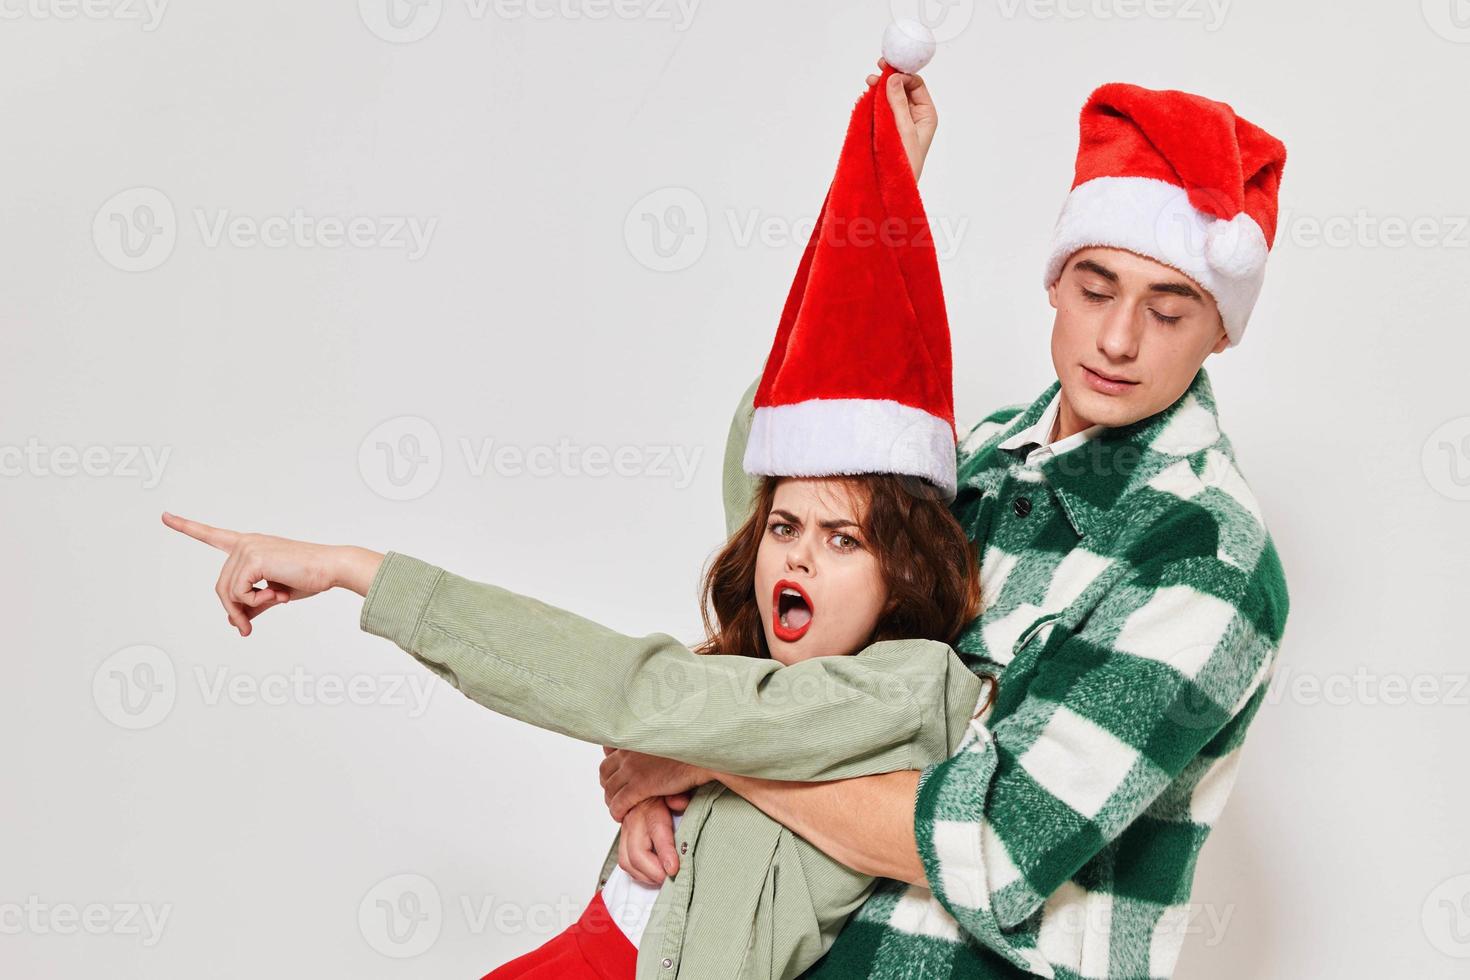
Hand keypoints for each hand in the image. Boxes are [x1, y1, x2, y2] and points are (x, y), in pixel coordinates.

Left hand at [161, 511, 382, 635]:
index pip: (212, 536)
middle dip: (234, 611)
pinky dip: (255, 602)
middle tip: (246, 630)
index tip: (165, 516)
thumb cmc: (309, 577)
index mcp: (250, 546)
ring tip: (276, 601)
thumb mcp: (275, 593)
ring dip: (247, 608)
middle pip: (221, 586)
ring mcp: (248, 548)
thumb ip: (252, 604)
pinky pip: (239, 593)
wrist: (331, 569)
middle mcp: (246, 543)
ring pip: (228, 592)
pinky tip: (278, 594)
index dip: (187, 527)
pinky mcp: (253, 558)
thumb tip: (233, 622)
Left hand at [600, 747, 708, 821]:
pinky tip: (621, 816)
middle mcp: (629, 751)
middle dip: (607, 785)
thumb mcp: (665, 739)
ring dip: (611, 800)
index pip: (609, 752)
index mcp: (635, 738)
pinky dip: (617, 811)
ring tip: (618, 808)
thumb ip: (652, 746)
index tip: (615, 776)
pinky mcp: (640, 785)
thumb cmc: (691, 746)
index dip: (610, 768)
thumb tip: (648, 752)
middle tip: (615, 795)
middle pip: (605, 771)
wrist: (702, 753)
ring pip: (610, 789)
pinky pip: (619, 802)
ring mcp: (632, 768)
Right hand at [617, 794, 690, 884]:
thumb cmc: (665, 791)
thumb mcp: (676, 789)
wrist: (646, 784)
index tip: (673, 868)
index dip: (665, 852)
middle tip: (670, 878)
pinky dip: (638, 873)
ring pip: (627, 861)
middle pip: (637, 853)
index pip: (657, 831)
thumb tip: (681, 803)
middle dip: (654, 872)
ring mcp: (626, 830)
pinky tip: (652, 874)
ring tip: (662, 878)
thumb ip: (679, 797)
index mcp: (651, 807)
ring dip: (645, 875)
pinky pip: (625, 862)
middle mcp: (635, 819)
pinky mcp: (623, 838)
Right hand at [865, 57, 937, 180]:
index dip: (903, 74)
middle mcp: (914, 115)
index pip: (916, 85)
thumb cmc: (905, 163)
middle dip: (890, 78)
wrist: (892, 187)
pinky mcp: (885, 128)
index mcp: (926, 114)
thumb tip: (893, 78)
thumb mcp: (904, 130)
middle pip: (902, 88)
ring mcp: (898, 121)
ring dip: (880, 89)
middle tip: (877, 68)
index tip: (889, 70)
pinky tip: (866, 97)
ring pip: (889, 97)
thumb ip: (898, 103)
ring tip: (869, 84)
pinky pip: (880, 109)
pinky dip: (873, 101)